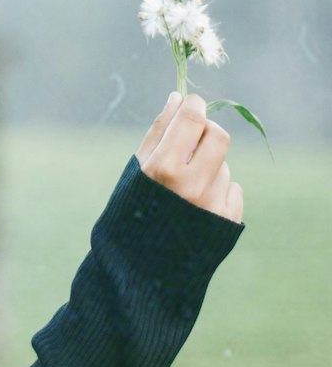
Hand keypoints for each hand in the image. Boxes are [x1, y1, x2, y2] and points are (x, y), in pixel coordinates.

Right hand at [136, 92, 242, 223]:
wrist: (143, 267)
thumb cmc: (133, 211)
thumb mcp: (137, 168)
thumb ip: (159, 131)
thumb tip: (179, 98)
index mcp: (164, 170)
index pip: (192, 119)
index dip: (194, 105)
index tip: (192, 103)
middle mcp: (193, 187)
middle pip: (219, 136)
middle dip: (207, 130)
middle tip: (193, 137)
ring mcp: (213, 206)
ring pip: (223, 165)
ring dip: (208, 166)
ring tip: (186, 186)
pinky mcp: (228, 222)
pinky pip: (232, 189)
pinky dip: (218, 190)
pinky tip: (198, 204)